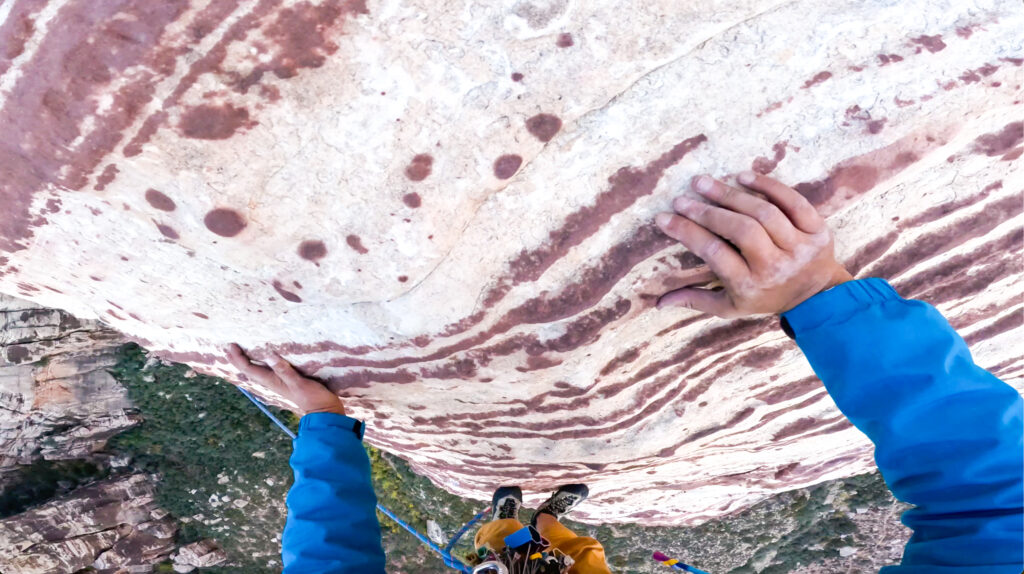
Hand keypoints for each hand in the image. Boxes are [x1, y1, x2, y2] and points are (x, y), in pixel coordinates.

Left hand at [226, 344, 345, 415]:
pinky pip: (268, 371)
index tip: (231, 345)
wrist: (324, 412)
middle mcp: (272, 381)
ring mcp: (279, 382)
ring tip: (240, 352)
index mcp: (272, 381)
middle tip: (228, 347)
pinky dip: (261, 364)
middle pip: (249, 370)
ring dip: (247, 361)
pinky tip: (264, 360)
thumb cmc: (313, 398)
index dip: (238, 358)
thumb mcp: (299, 383)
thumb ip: (285, 370)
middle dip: (237, 359)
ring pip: (257, 370)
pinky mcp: (288, 382)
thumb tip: (269, 355)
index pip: (249, 368)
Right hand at [654, 171, 851, 316]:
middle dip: (705, 211)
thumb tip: (659, 303)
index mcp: (750, 285)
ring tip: (704, 183)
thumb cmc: (765, 298)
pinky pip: (793, 201)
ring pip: (762, 212)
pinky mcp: (817, 230)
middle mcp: (775, 266)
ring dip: (730, 194)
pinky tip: (743, 176)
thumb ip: (696, 300)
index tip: (664, 218)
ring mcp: (799, 246)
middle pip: (738, 229)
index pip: (714, 253)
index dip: (687, 232)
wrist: (818, 298)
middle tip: (682, 198)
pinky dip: (768, 186)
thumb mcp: (730, 308)